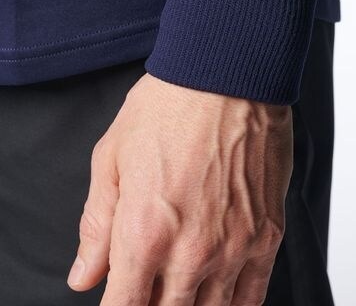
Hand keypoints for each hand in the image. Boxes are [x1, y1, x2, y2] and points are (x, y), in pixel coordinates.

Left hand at [67, 73, 292, 304]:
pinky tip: (223, 300)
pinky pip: (254, 294)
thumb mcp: (112, 156)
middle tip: (151, 286)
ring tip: (183, 292)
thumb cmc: (169, 106)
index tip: (118, 299)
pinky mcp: (267, 232)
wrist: (229, 75)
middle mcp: (191, 251)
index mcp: (144, 234)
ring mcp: (235, 246)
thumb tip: (84, 276)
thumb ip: (97, 224)